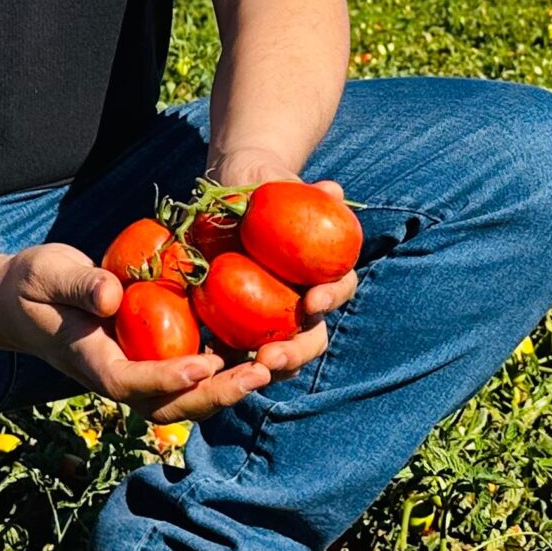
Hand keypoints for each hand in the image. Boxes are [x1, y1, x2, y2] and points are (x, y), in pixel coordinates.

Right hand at [0, 242, 269, 424]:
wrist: (22, 302)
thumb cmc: (33, 285)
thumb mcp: (48, 274)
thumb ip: (78, 285)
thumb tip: (112, 296)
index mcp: (91, 360)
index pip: (129, 382)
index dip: (167, 378)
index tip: (203, 365)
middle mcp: (119, 376)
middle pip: (170, 404)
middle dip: (215, 394)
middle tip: (259, 373)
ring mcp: (137, 373)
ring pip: (187, 397)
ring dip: (229, 387)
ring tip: (272, 366)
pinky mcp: (151, 360)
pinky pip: (190, 374)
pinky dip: (225, 370)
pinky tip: (261, 350)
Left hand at [203, 155, 361, 378]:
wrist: (221, 198)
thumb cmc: (254, 184)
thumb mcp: (268, 178)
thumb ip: (296, 186)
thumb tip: (332, 190)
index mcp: (322, 268)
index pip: (339, 286)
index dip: (332, 297)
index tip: (314, 300)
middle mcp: (303, 300)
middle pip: (314, 336)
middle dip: (298, 351)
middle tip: (273, 356)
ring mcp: (273, 320)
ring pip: (284, 357)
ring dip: (271, 369)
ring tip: (250, 371)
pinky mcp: (240, 330)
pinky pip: (242, 357)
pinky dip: (233, 368)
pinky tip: (212, 371)